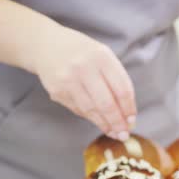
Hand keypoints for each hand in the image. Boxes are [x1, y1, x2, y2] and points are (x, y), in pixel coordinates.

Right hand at [31, 25, 135, 140]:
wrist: (46, 44)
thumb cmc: (83, 53)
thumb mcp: (104, 58)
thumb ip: (117, 81)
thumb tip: (128, 115)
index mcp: (102, 56)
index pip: (122, 89)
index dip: (129, 109)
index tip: (132, 121)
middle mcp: (84, 67)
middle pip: (107, 103)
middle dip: (117, 123)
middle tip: (124, 134)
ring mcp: (68, 79)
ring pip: (91, 110)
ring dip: (104, 125)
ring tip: (114, 133)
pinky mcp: (57, 91)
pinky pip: (78, 110)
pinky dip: (91, 118)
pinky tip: (99, 123)